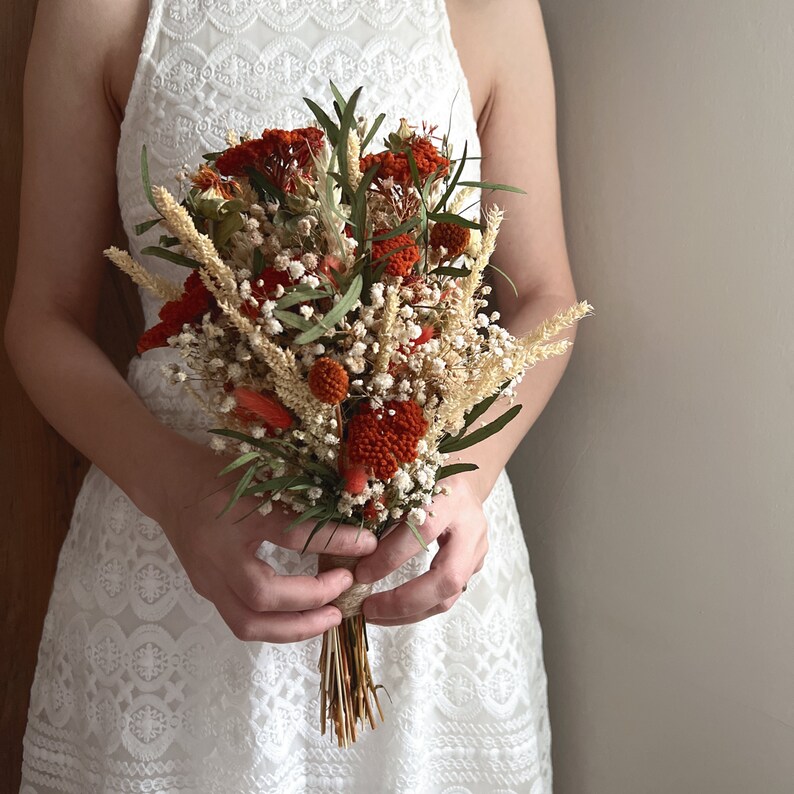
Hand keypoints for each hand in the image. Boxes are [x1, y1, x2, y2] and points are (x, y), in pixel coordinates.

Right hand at [151, 436, 376, 642]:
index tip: (368, 544)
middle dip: (311, 603)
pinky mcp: (207, 591)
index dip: (335, 542)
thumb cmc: (219, 473)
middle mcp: (218, 555)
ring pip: (248, 624)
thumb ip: (298, 497)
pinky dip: (276, 626)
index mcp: (237, 516)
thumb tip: (348, 518)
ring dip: (294, 628)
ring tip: (329, 618)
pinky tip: (302, 616)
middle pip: (264, 598)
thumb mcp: (260, 474)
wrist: (168, 485)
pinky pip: (242, 621)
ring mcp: (208, 579)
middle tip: (345, 591)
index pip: (294, 535)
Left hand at [354, 474, 488, 624]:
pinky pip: (448, 596)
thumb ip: (383, 510)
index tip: (360, 573)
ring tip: (376, 614)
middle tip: (369, 608)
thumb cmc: (426, 479)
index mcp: (452, 498)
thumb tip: (348, 550)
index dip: (391, 555)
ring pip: (450, 595)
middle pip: (448, 577)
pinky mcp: (474, 566)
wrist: (463, 482)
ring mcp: (477, 550)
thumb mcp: (404, 483)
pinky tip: (393, 610)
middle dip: (405, 600)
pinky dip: (418, 608)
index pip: (424, 530)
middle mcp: (471, 526)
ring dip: (410, 612)